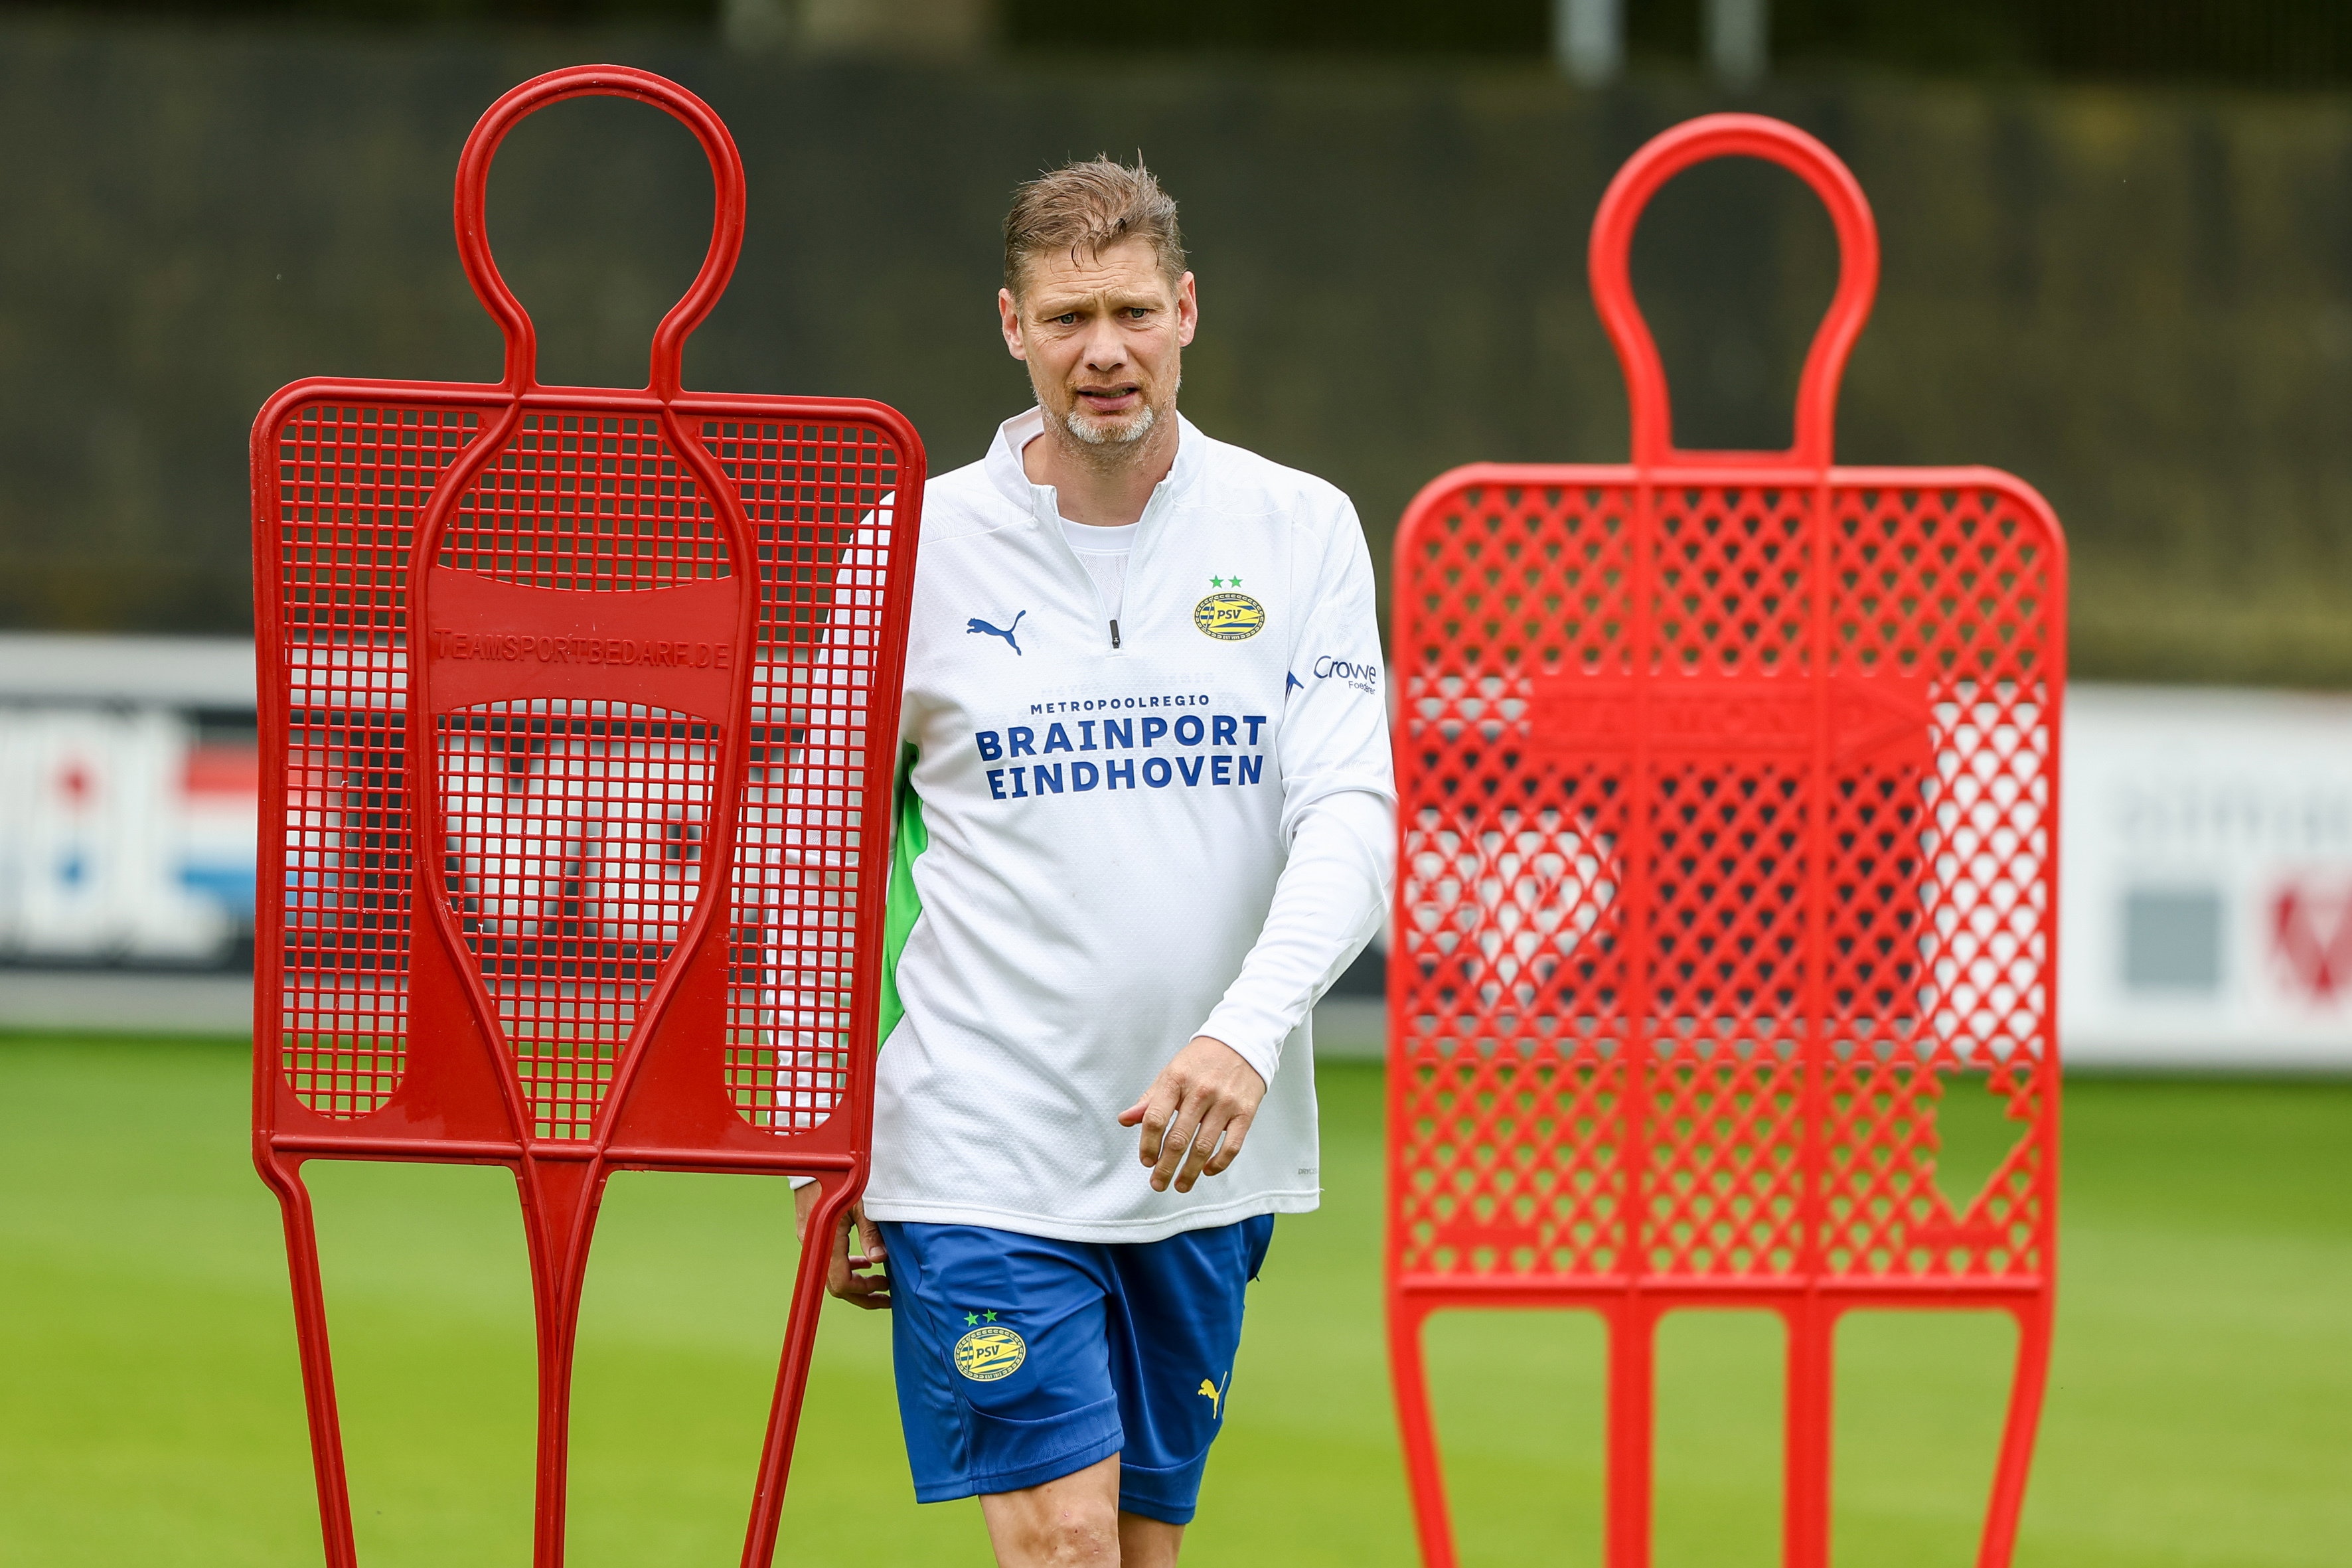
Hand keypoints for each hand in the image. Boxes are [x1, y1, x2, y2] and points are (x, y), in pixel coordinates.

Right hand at [794, 1180, 890, 1309]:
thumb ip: (871, 1233)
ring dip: (855, 1280)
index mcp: (827, 1242)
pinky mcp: (811, 1230)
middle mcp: (814, 1245)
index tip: (885, 1288)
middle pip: (835, 1285)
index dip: (864, 1291)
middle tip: (886, 1297)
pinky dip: (846, 1264)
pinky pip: (827, 1257)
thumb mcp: (862, 1203)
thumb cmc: (841, 1177)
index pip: (841, 1283)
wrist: (815, 1157)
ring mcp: (810, 1239)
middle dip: (862, 1294)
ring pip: (831, 1272)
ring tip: (878, 1280)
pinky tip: (862, 1260)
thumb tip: (880, 1260)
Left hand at [1118, 1036, 1267, 1193]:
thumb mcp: (1171, 1072)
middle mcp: (1200, 1091)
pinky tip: (1207, 1170)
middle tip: (1158, 1183)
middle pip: (1178, 1138)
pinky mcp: (1245, 1112)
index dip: (1147, 1144)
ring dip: (1189, 1172)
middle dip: (1165, 1167)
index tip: (1146, 1161)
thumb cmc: (1201, 1060)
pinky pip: (1232, 1146)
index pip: (1155, 1119)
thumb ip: (1149, 1099)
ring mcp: (1225, 1103)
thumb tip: (1125, 1119)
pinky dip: (1219, 1163)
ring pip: (1203, 1147)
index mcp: (1176, 1080)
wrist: (1241, 1041)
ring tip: (1180, 1185)